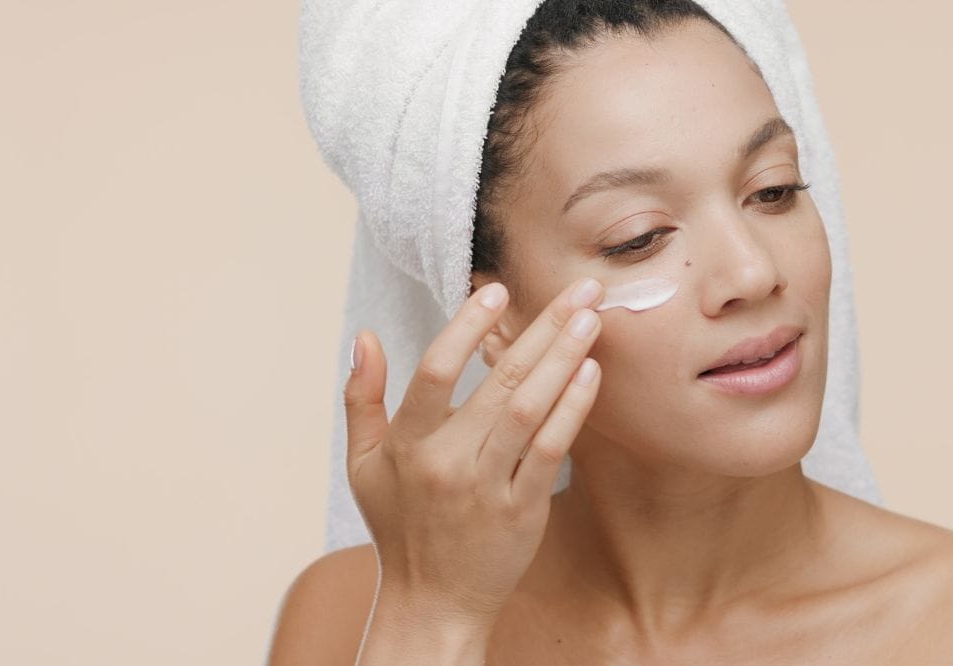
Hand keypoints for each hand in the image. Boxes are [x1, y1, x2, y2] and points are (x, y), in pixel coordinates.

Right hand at [342, 277, 603, 626]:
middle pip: (498, 381)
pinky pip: (551, 450)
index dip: (466, 327)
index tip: (498, 291)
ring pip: (529, 410)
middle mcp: (446, 462)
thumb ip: (361, 397)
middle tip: (578, 289)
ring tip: (589, 320)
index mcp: (407, 444)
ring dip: (563, 359)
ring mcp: (487, 487)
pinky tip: (590, 373)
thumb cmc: (400, 526)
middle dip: (542, 328)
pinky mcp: (523, 510)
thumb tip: (364, 336)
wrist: (432, 602)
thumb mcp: (363, 464)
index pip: (434, 370)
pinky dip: (572, 409)